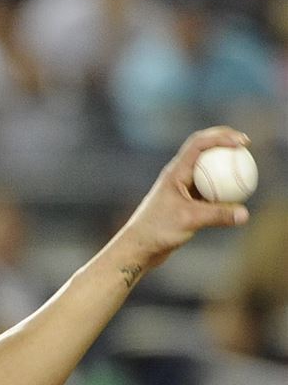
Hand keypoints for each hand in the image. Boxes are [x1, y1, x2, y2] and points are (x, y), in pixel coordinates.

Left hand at [118, 126, 251, 278]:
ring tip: (245, 164)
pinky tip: (238, 193)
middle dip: (224, 142)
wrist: (139, 247)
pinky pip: (208, 188)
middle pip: (203, 149)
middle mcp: (178, 176)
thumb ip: (218, 215)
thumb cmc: (158, 231)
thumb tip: (245, 214)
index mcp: (175, 172)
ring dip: (223, 164)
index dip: (222, 137)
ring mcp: (181, 188)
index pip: (199, 144)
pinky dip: (222, 186)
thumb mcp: (190, 220)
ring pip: (206, 169)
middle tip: (246, 144)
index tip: (242, 143)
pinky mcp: (185, 202)